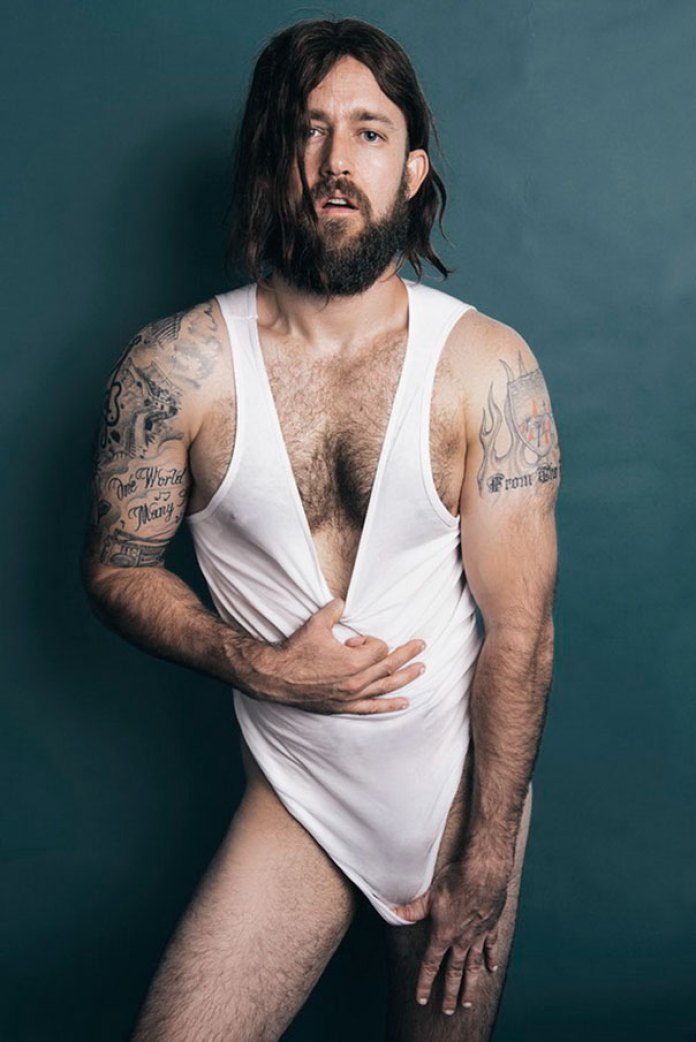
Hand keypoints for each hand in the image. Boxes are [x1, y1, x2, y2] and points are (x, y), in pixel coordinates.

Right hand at [241, 597, 426, 714]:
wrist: (276, 678)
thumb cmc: (295, 651)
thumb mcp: (316, 625)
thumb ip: (333, 610)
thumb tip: (343, 602)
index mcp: (352, 662)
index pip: (379, 648)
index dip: (371, 640)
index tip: (355, 640)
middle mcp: (356, 682)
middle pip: (390, 667)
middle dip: (408, 655)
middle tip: (422, 646)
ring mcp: (351, 696)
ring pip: (386, 687)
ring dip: (406, 677)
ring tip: (421, 670)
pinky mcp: (344, 706)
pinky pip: (372, 708)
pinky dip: (389, 706)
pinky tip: (404, 703)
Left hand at [392, 856, 509, 1015]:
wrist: (484, 871)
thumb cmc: (456, 880)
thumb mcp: (430, 895)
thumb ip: (412, 909)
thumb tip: (393, 913)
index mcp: (444, 934)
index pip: (430, 964)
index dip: (424, 982)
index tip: (421, 998)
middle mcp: (461, 940)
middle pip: (453, 972)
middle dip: (449, 993)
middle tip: (447, 1011)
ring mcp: (478, 935)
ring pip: (473, 966)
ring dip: (470, 985)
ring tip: (468, 1002)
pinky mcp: (491, 926)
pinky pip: (490, 947)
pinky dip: (490, 959)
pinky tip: (491, 970)